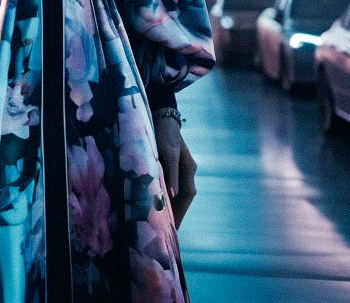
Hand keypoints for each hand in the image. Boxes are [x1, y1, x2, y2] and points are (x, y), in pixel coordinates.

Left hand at [153, 113, 197, 228]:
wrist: (162, 116)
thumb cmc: (164, 133)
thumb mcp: (167, 153)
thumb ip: (172, 174)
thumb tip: (173, 195)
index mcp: (189, 168)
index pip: (187, 195)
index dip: (180, 211)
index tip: (173, 227)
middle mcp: (188, 170)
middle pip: (185, 197)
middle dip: (177, 213)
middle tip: (168, 231)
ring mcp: (182, 167)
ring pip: (180, 192)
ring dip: (173, 206)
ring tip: (164, 222)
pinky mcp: (174, 165)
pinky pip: (174, 185)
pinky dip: (168, 196)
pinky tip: (160, 203)